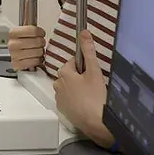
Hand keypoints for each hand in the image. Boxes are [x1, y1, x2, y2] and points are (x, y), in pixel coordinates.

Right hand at [8, 25, 46, 70]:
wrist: (18, 56)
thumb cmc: (24, 43)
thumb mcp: (26, 32)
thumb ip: (31, 24)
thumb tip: (34, 11)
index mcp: (13, 33)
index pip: (33, 31)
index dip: (40, 32)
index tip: (40, 34)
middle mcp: (12, 44)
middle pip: (37, 42)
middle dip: (41, 43)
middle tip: (39, 44)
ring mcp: (14, 55)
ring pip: (37, 52)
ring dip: (40, 52)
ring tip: (36, 51)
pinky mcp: (17, 65)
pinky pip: (35, 62)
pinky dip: (37, 60)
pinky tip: (34, 58)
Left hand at [53, 30, 113, 148]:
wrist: (96, 122)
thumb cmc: (96, 96)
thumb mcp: (94, 70)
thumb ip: (89, 51)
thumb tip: (84, 33)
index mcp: (63, 73)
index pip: (72, 62)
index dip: (83, 66)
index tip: (92, 72)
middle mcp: (57, 85)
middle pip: (69, 75)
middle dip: (80, 77)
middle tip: (93, 84)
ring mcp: (59, 99)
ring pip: (68, 87)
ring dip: (77, 88)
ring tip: (91, 94)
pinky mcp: (63, 110)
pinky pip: (68, 99)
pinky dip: (75, 100)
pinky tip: (86, 103)